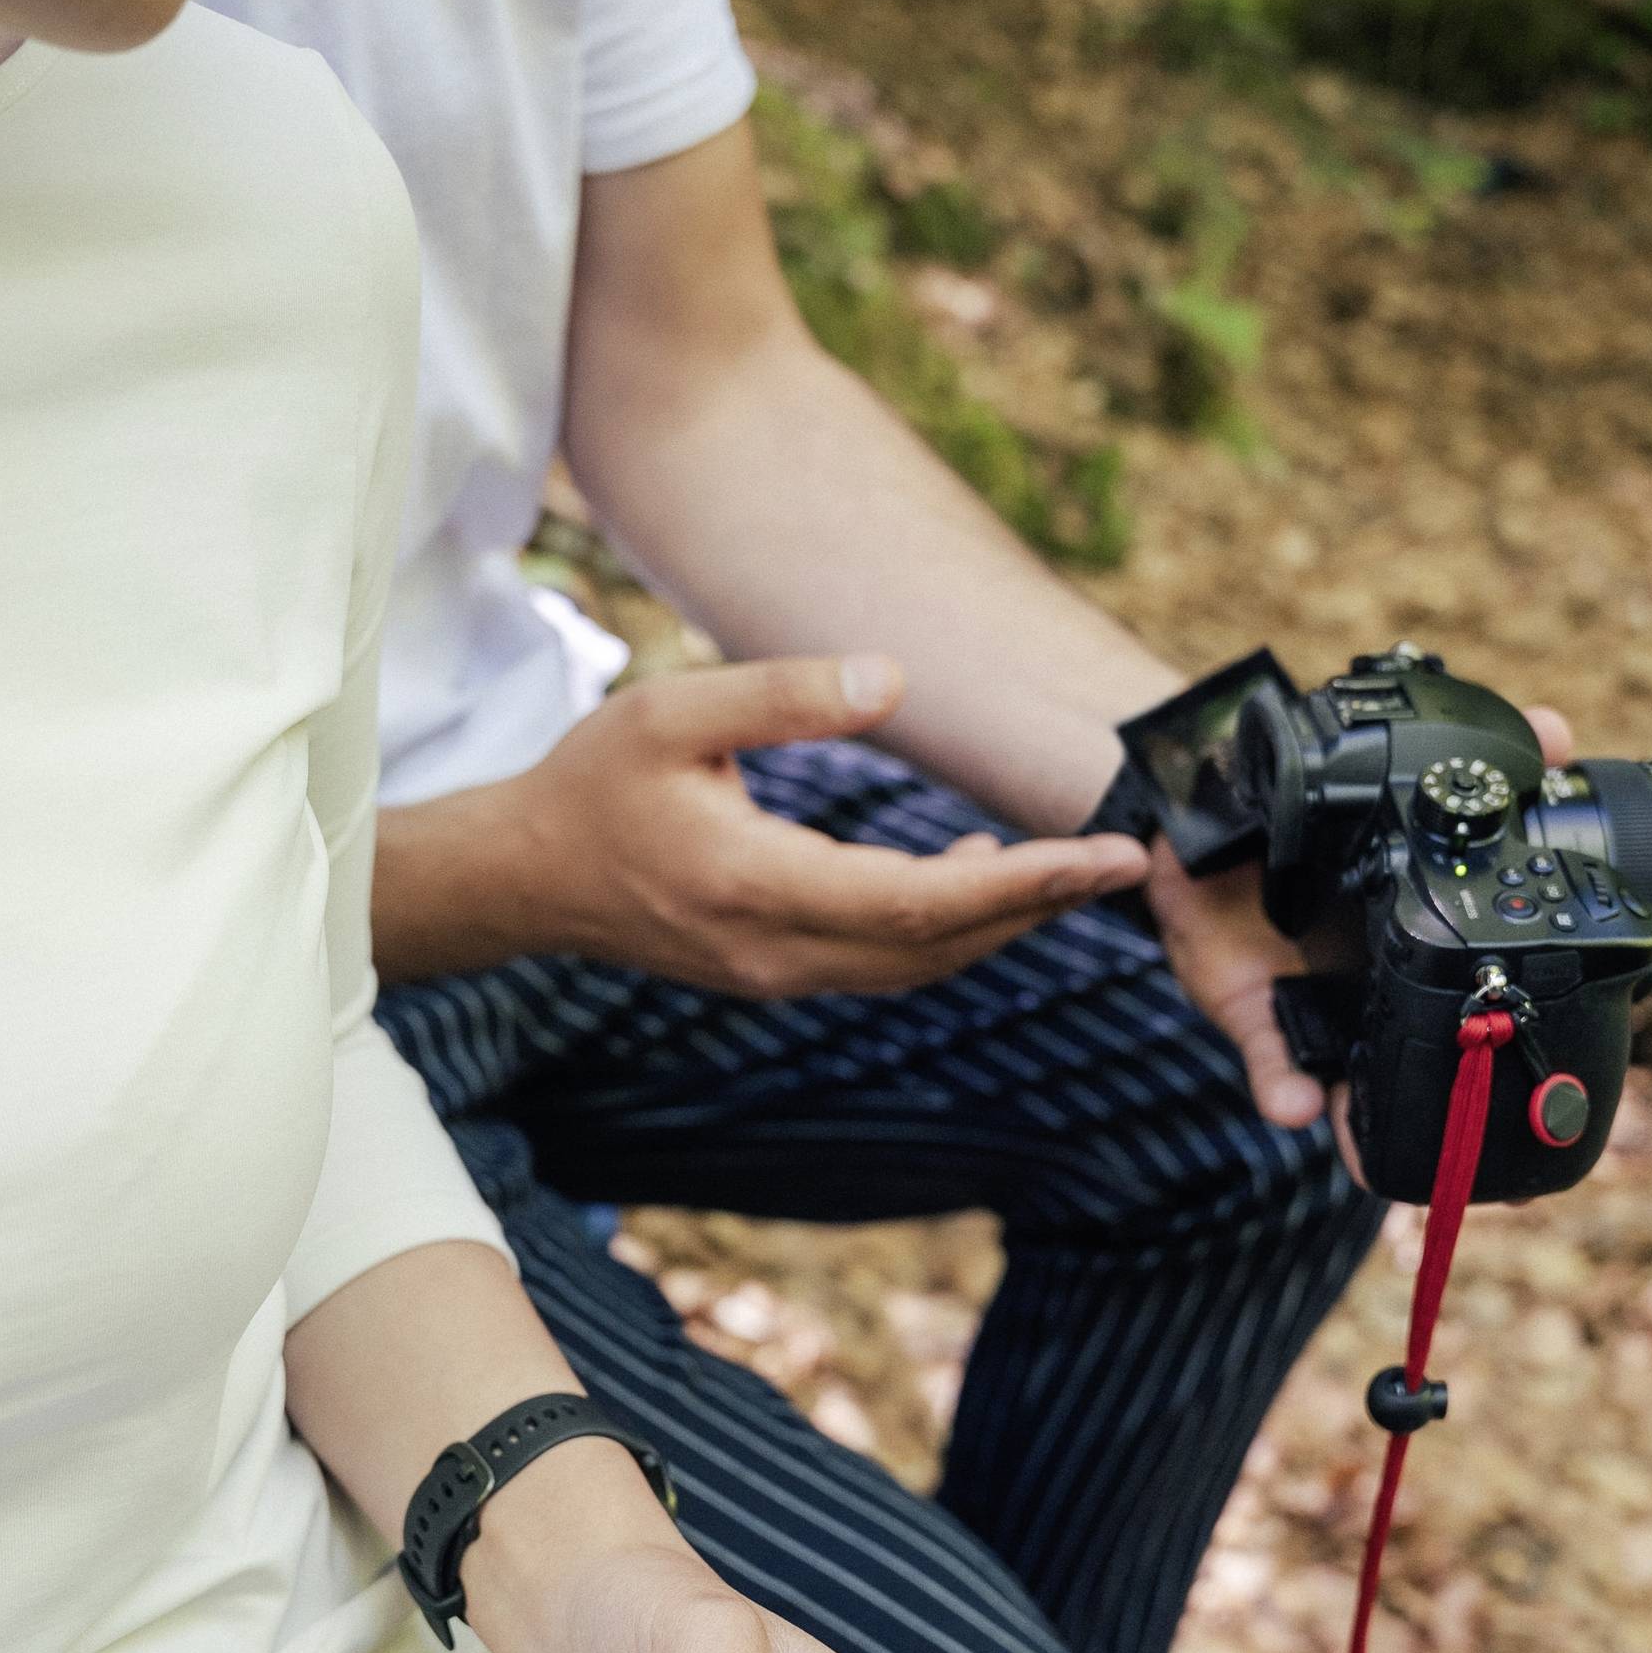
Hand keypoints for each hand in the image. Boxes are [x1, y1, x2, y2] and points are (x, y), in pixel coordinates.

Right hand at [383, 655, 1145, 997]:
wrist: (525, 879)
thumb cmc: (592, 784)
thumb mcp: (673, 712)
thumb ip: (785, 696)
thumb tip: (894, 678)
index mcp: (757, 886)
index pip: (921, 901)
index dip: (1026, 884)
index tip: (1106, 855)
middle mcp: (777, 951)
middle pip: (941, 947)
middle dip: (1042, 906)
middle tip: (1126, 860)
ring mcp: (778, 974)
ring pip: (920, 966)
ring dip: (1001, 923)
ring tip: (1070, 867)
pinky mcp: (777, 973)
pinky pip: (887, 964)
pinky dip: (949, 930)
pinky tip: (978, 878)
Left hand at [1148, 705, 1576, 1129]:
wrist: (1205, 815)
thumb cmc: (1311, 812)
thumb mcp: (1397, 782)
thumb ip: (1486, 762)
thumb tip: (1557, 732)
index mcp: (1424, 945)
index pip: (1490, 1007)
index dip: (1526, 1066)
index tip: (1572, 1118)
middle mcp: (1381, 991)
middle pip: (1429, 1079)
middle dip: (1458, 1132)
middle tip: (1494, 1179)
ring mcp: (1320, 1013)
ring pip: (1355, 1097)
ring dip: (1370, 1130)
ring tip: (1387, 1163)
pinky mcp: (1255, 1016)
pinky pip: (1270, 1066)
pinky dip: (1282, 1088)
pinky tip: (1294, 1105)